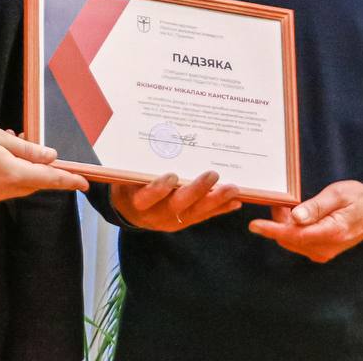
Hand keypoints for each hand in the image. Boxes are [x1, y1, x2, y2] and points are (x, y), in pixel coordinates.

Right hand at [0, 119, 88, 202]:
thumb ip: (27, 149)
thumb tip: (51, 157)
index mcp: (12, 175)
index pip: (49, 179)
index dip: (68, 180)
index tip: (85, 183)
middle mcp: (4, 191)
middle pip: (35, 183)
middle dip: (43, 168)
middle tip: (37, 143)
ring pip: (19, 184)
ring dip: (25, 168)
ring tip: (14, 141)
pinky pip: (4, 186)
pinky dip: (11, 172)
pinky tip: (0, 154)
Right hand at [111, 171, 240, 231]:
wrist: (129, 209)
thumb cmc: (130, 184)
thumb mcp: (127, 175)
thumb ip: (138, 165)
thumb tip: (156, 138)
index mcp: (137, 201)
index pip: (146, 197)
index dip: (158, 189)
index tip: (171, 175)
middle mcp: (155, 215)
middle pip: (176, 206)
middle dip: (196, 191)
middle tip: (212, 174)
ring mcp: (171, 221)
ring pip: (194, 213)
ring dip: (215, 200)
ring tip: (232, 189)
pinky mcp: (184, 222)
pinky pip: (203, 216)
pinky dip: (220, 209)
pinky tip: (235, 201)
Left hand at [247, 180, 362, 262]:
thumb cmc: (358, 199)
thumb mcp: (338, 194)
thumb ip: (316, 207)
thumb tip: (296, 217)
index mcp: (332, 232)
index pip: (295, 235)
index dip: (272, 230)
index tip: (254, 225)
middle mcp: (327, 247)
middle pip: (290, 239)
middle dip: (277, 222)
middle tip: (277, 201)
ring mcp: (324, 251)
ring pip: (292, 241)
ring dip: (284, 225)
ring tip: (287, 205)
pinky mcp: (322, 251)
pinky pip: (299, 242)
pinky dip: (292, 230)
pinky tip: (294, 215)